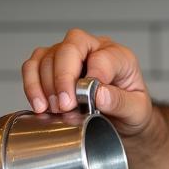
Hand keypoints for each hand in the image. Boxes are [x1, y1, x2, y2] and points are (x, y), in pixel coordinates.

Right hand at [21, 28, 153, 136]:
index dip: (93, 75)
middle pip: (70, 48)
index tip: (89, 99)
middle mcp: (93, 49)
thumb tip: (99, 94)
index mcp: (119, 56)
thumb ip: (121, 102)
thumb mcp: (136, 111)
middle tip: (65, 106)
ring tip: (54, 110)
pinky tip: (39, 106)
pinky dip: (31, 86)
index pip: (102, 56)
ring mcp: (70, 55)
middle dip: (63, 78)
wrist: (122, 121)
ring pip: (47, 56)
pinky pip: (32, 67)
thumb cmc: (130, 111)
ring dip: (46, 85)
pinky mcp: (51, 66)